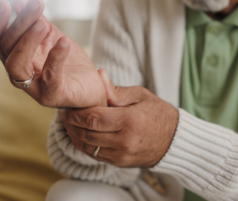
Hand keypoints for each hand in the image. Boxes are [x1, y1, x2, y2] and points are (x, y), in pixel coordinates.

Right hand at [0, 0, 106, 107]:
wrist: (92, 88)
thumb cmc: (70, 63)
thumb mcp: (53, 37)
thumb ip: (38, 20)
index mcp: (17, 58)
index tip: (6, 3)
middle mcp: (20, 74)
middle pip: (6, 48)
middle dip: (19, 23)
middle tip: (35, 4)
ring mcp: (34, 87)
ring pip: (16, 64)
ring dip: (27, 40)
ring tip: (43, 23)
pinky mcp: (53, 95)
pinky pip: (50, 76)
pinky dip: (55, 57)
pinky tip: (63, 41)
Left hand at [60, 69, 178, 167]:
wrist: (174, 140)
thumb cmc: (157, 113)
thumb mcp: (140, 95)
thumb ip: (116, 90)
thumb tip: (98, 74)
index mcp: (129, 120)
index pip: (93, 118)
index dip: (75, 113)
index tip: (66, 106)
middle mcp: (124, 141)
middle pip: (86, 133)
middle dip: (70, 123)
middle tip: (63, 113)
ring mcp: (122, 155)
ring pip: (87, 147)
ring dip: (74, 135)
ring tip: (69, 123)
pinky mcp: (120, 163)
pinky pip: (95, 155)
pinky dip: (84, 144)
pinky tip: (80, 133)